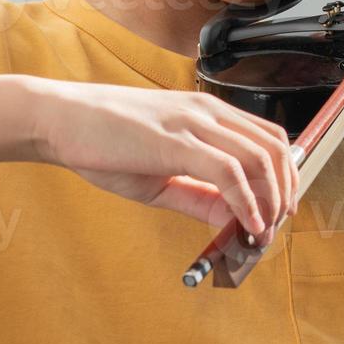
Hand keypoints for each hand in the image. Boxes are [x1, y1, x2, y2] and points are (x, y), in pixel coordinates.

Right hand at [31, 81, 297, 235]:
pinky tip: (246, 225)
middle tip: (275, 226)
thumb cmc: (103, 142)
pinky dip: (246, 202)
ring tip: (263, 232)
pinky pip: (229, 172)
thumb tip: (231, 219)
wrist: (59, 120)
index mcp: (207, 113)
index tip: (278, 210)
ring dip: (270, 201)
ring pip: (259, 159)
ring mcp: (193, 123)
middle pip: (274, 148)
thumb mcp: (159, 173)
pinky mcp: (176, 141)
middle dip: (285, 191)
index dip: (284, 177)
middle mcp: (207, 111)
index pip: (268, 139)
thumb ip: (198, 194)